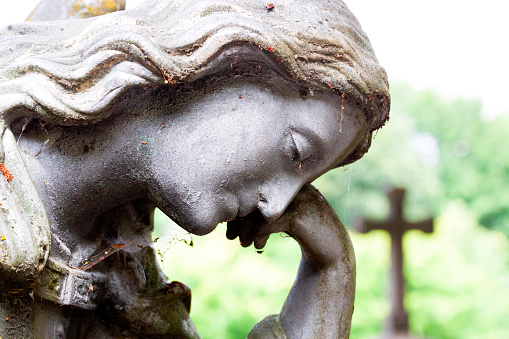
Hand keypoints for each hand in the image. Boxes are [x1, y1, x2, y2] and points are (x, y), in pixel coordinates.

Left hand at [226, 184, 346, 268]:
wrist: (332, 250)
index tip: (228, 227)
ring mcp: (299, 197)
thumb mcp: (279, 216)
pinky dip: (259, 235)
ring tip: (244, 244)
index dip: (236, 208)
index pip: (252, 187)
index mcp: (285, 179)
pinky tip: (258, 246)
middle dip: (238, 219)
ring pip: (259, 209)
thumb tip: (224, 213)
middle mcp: (292, 184)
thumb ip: (260, 210)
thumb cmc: (301, 230)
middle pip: (253, 196)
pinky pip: (270, 221)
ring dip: (246, 230)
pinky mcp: (303, 214)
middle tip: (230, 237)